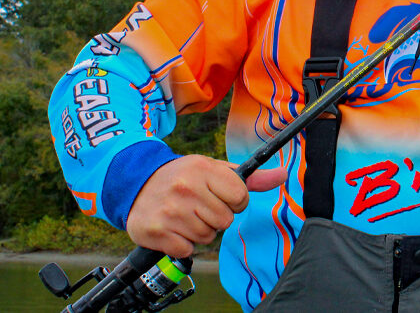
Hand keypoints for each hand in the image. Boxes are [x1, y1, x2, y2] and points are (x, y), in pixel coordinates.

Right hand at [126, 155, 286, 256]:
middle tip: (200, 206)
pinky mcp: (156, 232)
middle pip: (225, 220)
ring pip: (208, 237)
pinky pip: (188, 250)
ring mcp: (170, 211)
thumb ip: (250, 178)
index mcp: (203, 169)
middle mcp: (186, 189)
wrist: (137, 183)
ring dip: (200, 231)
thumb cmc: (184, 177)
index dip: (236, 200)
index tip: (222, 197)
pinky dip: (183, 244)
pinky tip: (174, 228)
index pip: (240, 196)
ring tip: (185, 215)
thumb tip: (282, 175)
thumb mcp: (215, 170)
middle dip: (217, 217)